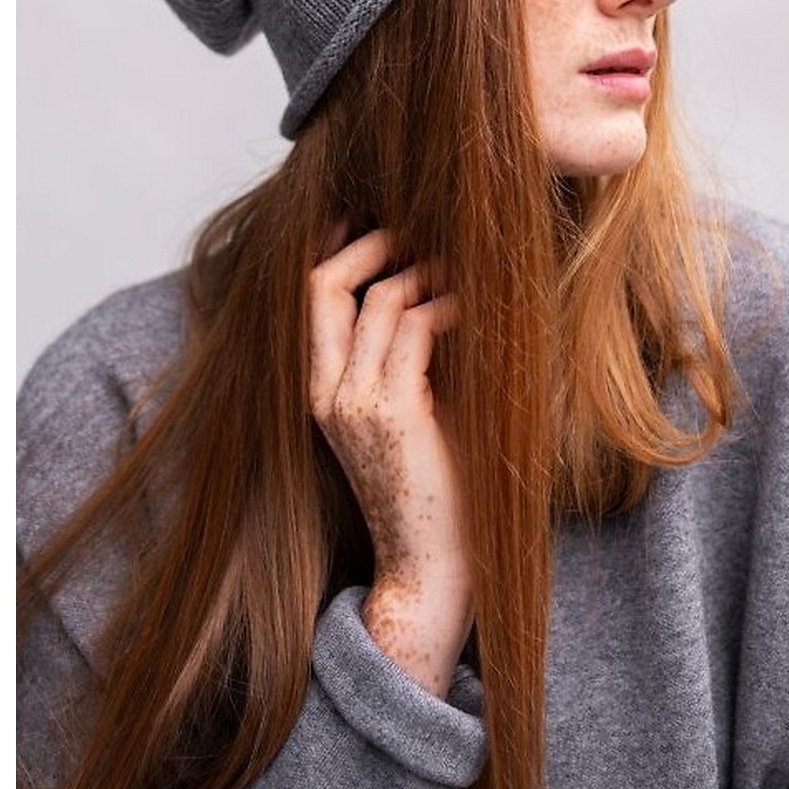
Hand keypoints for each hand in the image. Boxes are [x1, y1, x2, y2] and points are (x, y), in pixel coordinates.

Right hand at [307, 229, 472, 695]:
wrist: (432, 568)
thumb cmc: (436, 489)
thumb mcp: (414, 411)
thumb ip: (411, 356)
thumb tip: (439, 288)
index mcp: (322, 392)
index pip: (314, 298)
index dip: (340, 248)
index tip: (379, 220)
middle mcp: (327, 393)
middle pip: (326, 284)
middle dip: (371, 242)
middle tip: (417, 229)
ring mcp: (353, 402)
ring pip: (379, 298)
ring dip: (424, 272)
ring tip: (461, 272)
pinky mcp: (392, 412)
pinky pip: (416, 327)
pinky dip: (449, 306)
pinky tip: (474, 311)